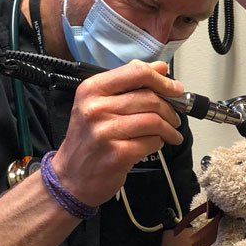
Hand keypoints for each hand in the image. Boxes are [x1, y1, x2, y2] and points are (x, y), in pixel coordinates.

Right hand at [53, 60, 184, 205]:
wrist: (70, 177)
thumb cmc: (87, 140)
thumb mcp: (97, 104)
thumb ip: (128, 84)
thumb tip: (159, 68)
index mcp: (92, 90)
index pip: (136, 73)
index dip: (162, 80)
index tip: (175, 88)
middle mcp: (96, 108)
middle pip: (149, 98)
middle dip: (170, 108)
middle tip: (175, 117)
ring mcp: (105, 131)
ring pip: (154, 120)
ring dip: (169, 128)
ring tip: (171, 132)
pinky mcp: (117, 154)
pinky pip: (152, 142)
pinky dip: (159, 143)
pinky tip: (156, 144)